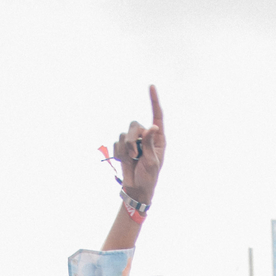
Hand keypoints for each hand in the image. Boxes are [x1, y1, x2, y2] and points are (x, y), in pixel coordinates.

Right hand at [113, 86, 164, 203]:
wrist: (136, 189)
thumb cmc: (149, 177)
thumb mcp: (152, 161)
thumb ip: (150, 144)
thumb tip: (152, 127)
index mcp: (158, 139)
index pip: (157, 116)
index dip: (154, 101)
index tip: (151, 86)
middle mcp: (146, 137)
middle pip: (135, 125)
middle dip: (132, 140)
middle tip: (135, 155)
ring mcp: (134, 142)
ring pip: (124, 134)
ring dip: (126, 150)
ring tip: (132, 161)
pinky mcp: (123, 147)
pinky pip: (117, 143)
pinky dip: (119, 154)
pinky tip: (124, 162)